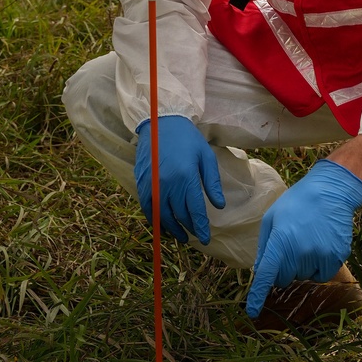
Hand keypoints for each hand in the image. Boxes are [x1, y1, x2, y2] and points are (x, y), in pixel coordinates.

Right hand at [135, 116, 224, 244]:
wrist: (160, 122)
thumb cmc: (187, 139)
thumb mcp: (206, 157)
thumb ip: (212, 183)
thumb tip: (219, 205)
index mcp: (186, 178)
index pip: (194, 211)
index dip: (201, 227)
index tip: (206, 239)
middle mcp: (167, 184)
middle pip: (179, 215)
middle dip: (189, 229)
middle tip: (197, 238)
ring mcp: (152, 184)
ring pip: (162, 215)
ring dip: (172, 229)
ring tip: (181, 236)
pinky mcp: (142, 183)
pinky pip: (147, 207)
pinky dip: (155, 219)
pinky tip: (162, 225)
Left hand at [246, 159, 361, 317]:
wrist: (331, 192)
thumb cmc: (296, 203)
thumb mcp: (272, 219)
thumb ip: (265, 246)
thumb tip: (260, 271)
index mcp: (281, 241)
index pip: (266, 275)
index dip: (258, 295)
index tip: (252, 312)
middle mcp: (300, 252)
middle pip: (284, 279)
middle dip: (282, 269)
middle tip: (289, 247)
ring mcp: (320, 256)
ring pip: (303, 276)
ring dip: (301, 266)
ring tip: (307, 240)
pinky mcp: (336, 258)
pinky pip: (321, 275)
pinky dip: (318, 267)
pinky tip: (319, 246)